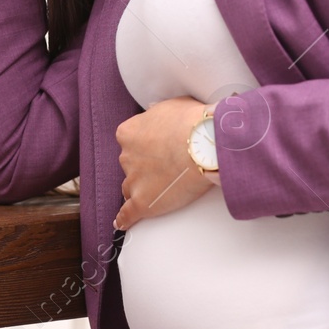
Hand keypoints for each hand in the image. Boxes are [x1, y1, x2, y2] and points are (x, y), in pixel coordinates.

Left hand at [114, 96, 212, 231]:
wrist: (204, 143)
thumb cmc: (192, 122)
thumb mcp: (171, 106)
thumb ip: (158, 114)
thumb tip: (155, 114)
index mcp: (129, 133)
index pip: (130, 143)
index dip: (144, 147)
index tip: (157, 149)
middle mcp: (127, 156)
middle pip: (131, 166)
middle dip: (144, 167)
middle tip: (166, 168)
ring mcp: (134, 181)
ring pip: (130, 188)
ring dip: (141, 189)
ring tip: (158, 192)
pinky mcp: (143, 202)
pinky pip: (128, 214)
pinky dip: (125, 219)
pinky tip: (124, 222)